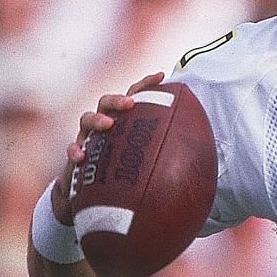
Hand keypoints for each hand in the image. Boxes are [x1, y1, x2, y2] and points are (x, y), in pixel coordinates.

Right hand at [51, 72, 166, 223]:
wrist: (90, 201)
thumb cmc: (123, 180)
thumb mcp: (146, 169)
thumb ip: (168, 163)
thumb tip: (204, 170)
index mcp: (124, 124)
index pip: (134, 97)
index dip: (145, 85)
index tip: (161, 76)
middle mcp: (104, 126)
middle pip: (107, 102)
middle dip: (118, 99)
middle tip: (130, 104)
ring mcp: (87, 140)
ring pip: (86, 120)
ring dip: (97, 119)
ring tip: (107, 125)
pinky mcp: (73, 158)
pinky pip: (72, 151)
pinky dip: (75, 150)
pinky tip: (80, 156)